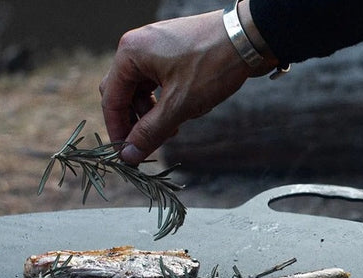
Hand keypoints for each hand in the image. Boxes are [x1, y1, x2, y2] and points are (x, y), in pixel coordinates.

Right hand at [99, 9, 266, 164]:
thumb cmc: (212, 67)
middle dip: (135, 122)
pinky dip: (163, 101)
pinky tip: (180, 113)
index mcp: (130, 53)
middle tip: (149, 143)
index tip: (126, 155)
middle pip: (122, 95)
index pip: (111, 100)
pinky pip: (155, 83)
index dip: (117, 131)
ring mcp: (153, 47)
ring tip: (172, 129)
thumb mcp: (178, 105)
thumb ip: (150, 132)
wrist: (251, 38)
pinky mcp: (169, 52)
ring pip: (140, 91)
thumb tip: (128, 156)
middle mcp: (137, 47)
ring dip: (151, 114)